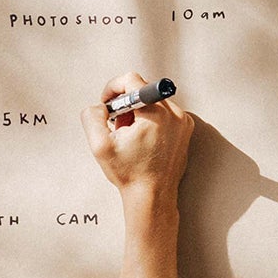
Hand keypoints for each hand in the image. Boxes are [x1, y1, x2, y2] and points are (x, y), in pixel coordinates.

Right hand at [81, 73, 192, 201]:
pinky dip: (150, 122)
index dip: (113, 89)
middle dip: (125, 106)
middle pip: (143, 91)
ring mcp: (183, 122)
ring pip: (153, 103)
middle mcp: (174, 114)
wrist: (153, 197)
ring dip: (137, 114)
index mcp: (156, 113)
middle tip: (119, 128)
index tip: (108, 105)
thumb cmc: (130, 174)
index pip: (132, 80)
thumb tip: (100, 106)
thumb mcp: (100, 146)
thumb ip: (92, 116)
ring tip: (131, 138)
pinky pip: (164, 114)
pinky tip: (143, 141)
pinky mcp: (185, 130)